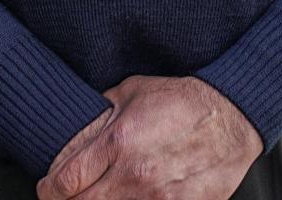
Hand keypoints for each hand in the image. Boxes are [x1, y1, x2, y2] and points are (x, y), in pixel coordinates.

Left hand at [36, 75, 262, 199]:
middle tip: (69, 197)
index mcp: (119, 142)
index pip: (65, 181)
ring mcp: (158, 198)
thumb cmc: (182, 100)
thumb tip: (73, 127)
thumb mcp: (133, 92)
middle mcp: (134, 175)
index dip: (49, 189)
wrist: (233, 116)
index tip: (48, 188)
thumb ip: (100, 113)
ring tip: (102, 195)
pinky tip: (132, 198)